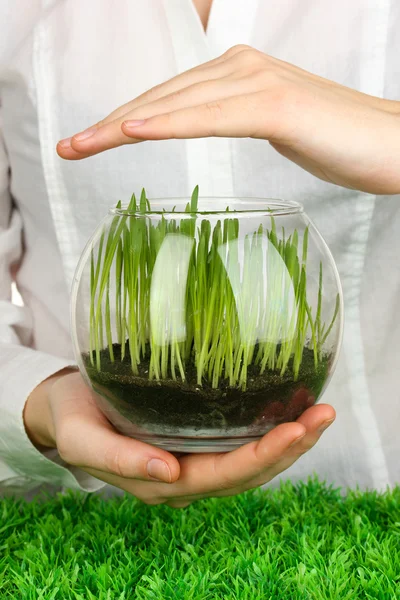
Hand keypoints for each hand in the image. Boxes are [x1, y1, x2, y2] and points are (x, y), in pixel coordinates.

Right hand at [24, 370, 334, 507]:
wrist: (66, 407)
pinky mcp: (196, 439)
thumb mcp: (83, 439)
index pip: (222, 475)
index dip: (262, 457)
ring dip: (290, 441)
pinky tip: (293, 411)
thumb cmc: (74, 418)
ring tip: (321, 414)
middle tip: (323, 416)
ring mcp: (194, 459)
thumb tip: (168, 473)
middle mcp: (185, 476)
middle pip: (249, 472)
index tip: (294, 430)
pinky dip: (271, 430)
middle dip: (290, 448)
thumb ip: (119, 460)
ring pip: (252, 462)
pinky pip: (241, 443)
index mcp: (161, 482)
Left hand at [57, 45, 399, 194]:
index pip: (167, 100)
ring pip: (177, 105)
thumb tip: (214, 121)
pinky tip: (135, 133)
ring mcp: (258, 82)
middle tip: (68, 147)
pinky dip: (171, 124)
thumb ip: (240, 118)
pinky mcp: (276, 105)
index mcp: (238, 75)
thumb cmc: (337, 140)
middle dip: (108, 124)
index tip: (87, 143)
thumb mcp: (275, 128)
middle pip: (161, 98)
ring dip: (124, 124)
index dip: (121, 120)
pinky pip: (212, 117)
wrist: (392, 144)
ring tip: (82, 145)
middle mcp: (241, 68)